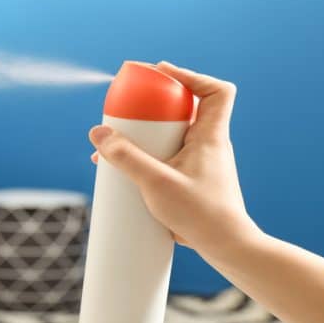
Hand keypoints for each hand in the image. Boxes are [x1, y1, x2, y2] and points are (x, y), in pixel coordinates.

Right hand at [88, 61, 261, 260]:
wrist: (226, 247)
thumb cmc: (201, 215)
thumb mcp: (155, 182)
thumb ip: (125, 157)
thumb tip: (98, 133)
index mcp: (211, 135)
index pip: (216, 91)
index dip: (191, 76)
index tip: (162, 75)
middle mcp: (210, 145)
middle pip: (186, 109)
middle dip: (155, 106)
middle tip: (129, 108)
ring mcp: (202, 163)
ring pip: (174, 136)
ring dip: (147, 134)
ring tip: (118, 143)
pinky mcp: (192, 181)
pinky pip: (169, 157)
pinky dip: (148, 156)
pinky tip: (126, 171)